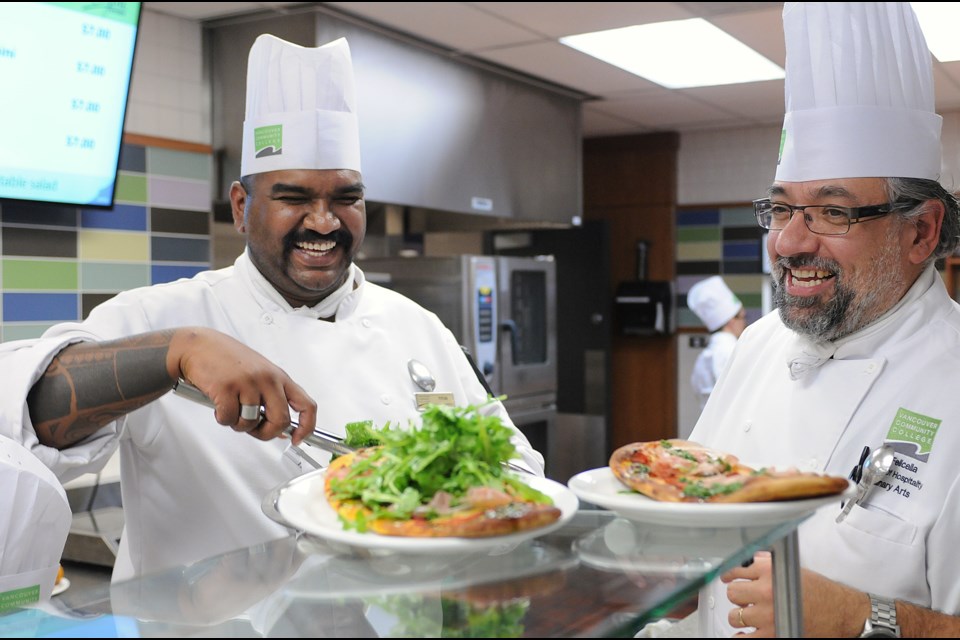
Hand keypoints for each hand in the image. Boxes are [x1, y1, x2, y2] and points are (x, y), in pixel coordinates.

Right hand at [169, 327, 316, 444]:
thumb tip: (282, 430)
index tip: (298, 438)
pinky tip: (218, 405)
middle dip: (266, 433)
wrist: (198, 345)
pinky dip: (222, 418)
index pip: (307, 405)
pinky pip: (229, 419)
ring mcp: (248, 382)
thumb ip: (272, 399)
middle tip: (254, 430)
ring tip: (231, 409)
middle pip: (281, 420)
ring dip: (238, 424)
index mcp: (279, 376)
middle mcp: (267, 379)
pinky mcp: (227, 388)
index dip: (307, 426)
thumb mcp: (258, 374)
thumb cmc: (227, 360)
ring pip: (251, 423)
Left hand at [722, 552, 868, 637]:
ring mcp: (768, 615)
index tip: (728, 578)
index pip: (735, 570)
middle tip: (746, 600)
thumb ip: (767, 565)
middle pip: (733, 593)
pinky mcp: (774, 634)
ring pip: (735, 616)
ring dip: (740, 616)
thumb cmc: (821, 592)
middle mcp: (767, 591)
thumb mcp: (792, 569)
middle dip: (738, 596)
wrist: (842, 612)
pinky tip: (745, 633)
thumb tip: (746, 563)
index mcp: (770, 571)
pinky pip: (743, 639)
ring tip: (750, 616)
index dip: (729, 575)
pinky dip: (740, 637)